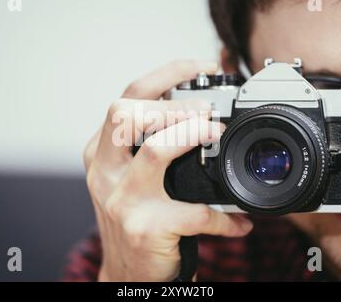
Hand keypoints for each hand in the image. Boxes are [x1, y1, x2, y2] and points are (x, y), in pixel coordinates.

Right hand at [84, 60, 253, 280]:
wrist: (126, 273)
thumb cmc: (134, 219)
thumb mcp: (129, 179)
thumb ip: (148, 147)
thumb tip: (197, 116)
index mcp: (101, 153)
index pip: (127, 99)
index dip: (165, 75)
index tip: (200, 67)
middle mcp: (104, 172)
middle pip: (127, 115)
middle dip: (174, 104)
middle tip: (207, 110)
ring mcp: (122, 199)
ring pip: (155, 152)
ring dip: (192, 136)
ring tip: (216, 135)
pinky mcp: (145, 228)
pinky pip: (195, 212)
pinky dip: (223, 216)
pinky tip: (238, 222)